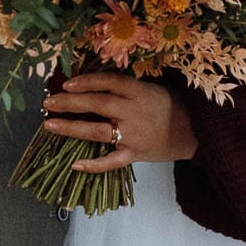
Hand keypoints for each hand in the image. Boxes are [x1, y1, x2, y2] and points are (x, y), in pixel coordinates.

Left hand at [42, 73, 198, 172]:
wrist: (197, 132)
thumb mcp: (155, 88)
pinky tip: (75, 164)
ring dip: (72, 127)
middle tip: (48, 102)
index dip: (86, 81)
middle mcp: (134, 111)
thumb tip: (95, 85)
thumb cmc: (175, 106)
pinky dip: (93, 164)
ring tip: (50, 125)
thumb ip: (129, 88)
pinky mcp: (135, 154)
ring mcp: (134, 135)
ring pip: (97, 131)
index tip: (66, 83)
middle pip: (97, 104)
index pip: (108, 82)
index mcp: (141, 91)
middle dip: (70, 102)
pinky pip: (111, 161)